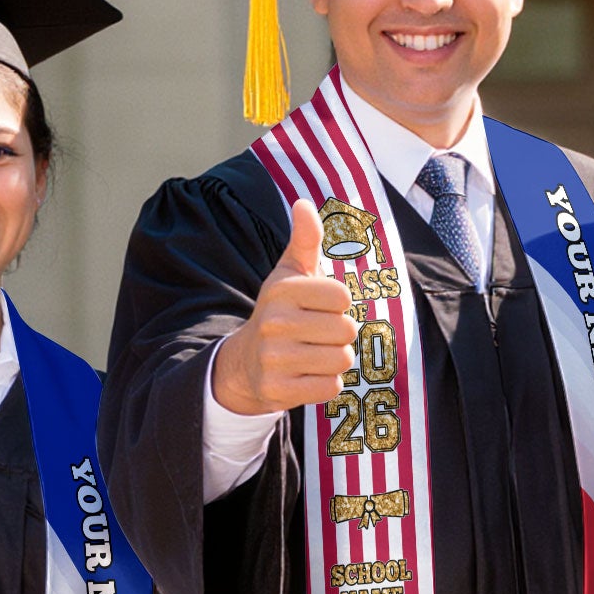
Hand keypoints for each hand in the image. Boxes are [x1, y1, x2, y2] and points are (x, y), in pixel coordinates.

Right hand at [210, 199, 358, 415]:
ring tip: (313, 353)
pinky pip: (331, 387)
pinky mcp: (278, 390)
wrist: (246, 362)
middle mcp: (275, 322)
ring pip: (342, 359)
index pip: (342, 296)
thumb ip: (305, 240)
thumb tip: (303, 203)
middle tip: (317, 334)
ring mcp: (274, 359)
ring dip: (335, 359)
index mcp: (282, 290)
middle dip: (340, 334)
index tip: (318, 307)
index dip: (338, 304)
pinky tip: (307, 374)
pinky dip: (326, 383)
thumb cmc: (280, 311)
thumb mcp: (290, 274)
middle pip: (347, 329)